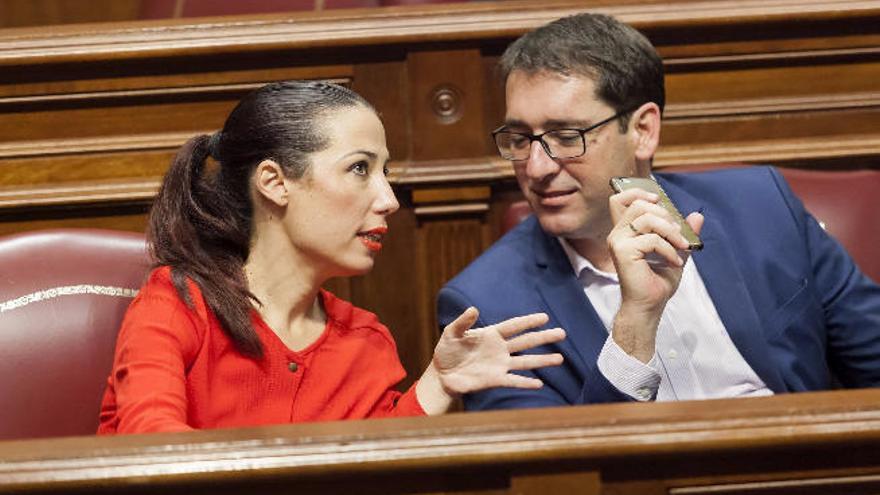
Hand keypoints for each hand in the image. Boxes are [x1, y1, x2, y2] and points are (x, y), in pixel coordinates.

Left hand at [431, 308, 564, 394]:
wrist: (442, 374)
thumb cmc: (447, 350)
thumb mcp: (452, 333)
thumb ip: (463, 322)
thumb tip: (473, 309)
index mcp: (491, 334)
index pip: (514, 326)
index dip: (529, 321)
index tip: (545, 317)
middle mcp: (500, 349)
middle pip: (525, 342)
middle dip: (543, 338)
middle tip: (562, 333)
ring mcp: (499, 365)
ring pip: (525, 362)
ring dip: (542, 360)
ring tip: (560, 359)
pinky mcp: (495, 380)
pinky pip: (513, 381)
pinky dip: (525, 382)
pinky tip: (539, 383)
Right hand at [607, 187, 703, 361]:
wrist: (649, 306)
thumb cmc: (656, 282)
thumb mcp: (675, 251)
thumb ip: (683, 233)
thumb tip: (697, 215)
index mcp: (625, 231)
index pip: (620, 199)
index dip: (638, 193)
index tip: (659, 202)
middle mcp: (618, 234)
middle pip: (639, 205)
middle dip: (666, 216)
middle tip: (679, 235)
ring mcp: (618, 241)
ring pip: (647, 218)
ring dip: (671, 232)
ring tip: (681, 248)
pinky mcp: (623, 251)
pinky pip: (651, 239)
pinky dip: (669, 249)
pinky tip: (674, 262)